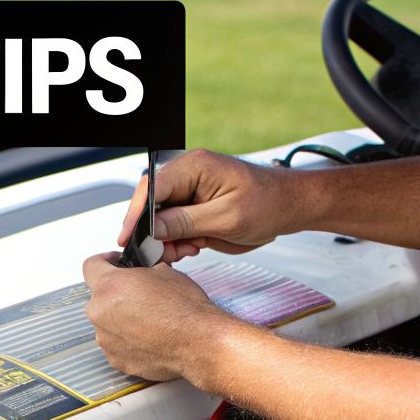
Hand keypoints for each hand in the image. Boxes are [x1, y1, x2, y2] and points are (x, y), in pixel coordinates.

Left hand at [82, 252, 239, 382]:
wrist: (198, 342)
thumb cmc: (185, 309)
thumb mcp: (164, 271)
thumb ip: (141, 271)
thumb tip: (140, 273)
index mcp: (109, 286)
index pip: (91, 265)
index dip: (104, 261)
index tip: (114, 264)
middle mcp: (100, 313)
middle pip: (99, 296)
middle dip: (115, 294)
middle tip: (139, 295)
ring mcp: (106, 339)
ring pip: (106, 322)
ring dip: (120, 319)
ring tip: (147, 320)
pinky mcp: (116, 359)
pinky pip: (115, 344)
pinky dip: (127, 340)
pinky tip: (148, 337)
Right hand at [117, 149, 302, 263]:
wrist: (290, 208)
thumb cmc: (270, 203)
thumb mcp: (227, 217)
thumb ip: (187, 222)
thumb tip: (154, 227)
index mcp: (195, 167)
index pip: (153, 186)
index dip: (137, 214)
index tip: (129, 237)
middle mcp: (189, 176)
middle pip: (152, 203)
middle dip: (154, 231)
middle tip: (161, 253)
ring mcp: (191, 192)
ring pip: (161, 218)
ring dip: (167, 239)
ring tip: (187, 250)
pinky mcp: (196, 208)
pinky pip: (175, 225)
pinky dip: (178, 241)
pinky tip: (192, 248)